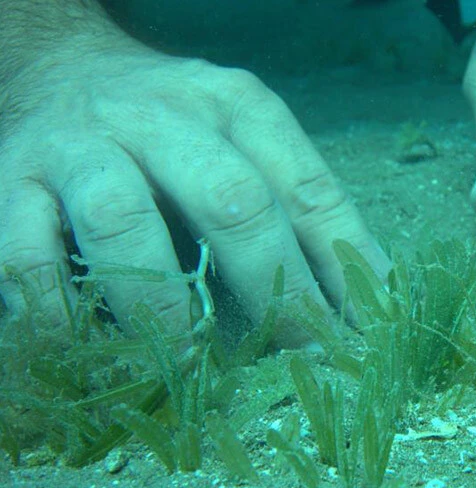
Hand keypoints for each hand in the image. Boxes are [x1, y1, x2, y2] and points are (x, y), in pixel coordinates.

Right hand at [0, 34, 389, 336]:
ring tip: (190, 364)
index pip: (308, 188)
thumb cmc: (174, 128)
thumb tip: (360, 298)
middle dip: (277, 291)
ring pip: (124, 221)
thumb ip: (294, 206)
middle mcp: (166, 117)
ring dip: (163, 304)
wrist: (62, 67)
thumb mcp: (244, 140)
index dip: (347, 264)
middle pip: (232, 202)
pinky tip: (88, 347)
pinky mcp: (13, 180)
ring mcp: (86, 145)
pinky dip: (57, 309)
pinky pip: (27, 252)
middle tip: (303, 357)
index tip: (371, 328)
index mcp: (239, 106)